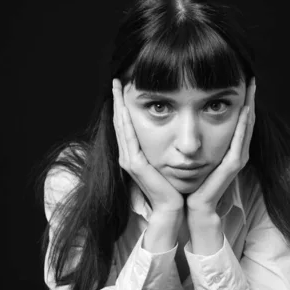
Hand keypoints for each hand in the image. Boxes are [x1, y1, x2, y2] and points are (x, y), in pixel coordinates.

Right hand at [112, 78, 184, 214]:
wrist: (172, 208)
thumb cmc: (173, 187)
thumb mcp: (167, 162)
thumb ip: (164, 148)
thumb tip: (171, 132)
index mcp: (134, 155)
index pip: (126, 125)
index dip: (123, 106)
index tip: (124, 86)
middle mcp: (128, 156)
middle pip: (120, 122)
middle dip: (118, 101)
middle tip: (117, 80)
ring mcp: (128, 161)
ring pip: (121, 127)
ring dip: (119, 106)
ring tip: (118, 88)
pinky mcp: (134, 165)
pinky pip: (128, 138)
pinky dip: (126, 122)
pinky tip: (125, 108)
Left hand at [185, 77, 256, 216]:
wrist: (193, 207)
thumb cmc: (190, 183)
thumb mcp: (191, 155)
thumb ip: (192, 140)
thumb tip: (182, 122)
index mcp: (228, 148)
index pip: (238, 119)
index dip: (241, 100)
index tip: (240, 79)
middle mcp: (236, 151)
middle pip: (247, 119)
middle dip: (249, 98)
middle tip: (251, 76)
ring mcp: (237, 158)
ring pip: (247, 126)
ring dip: (250, 106)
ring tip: (252, 87)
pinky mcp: (233, 165)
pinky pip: (240, 142)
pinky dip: (243, 126)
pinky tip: (245, 111)